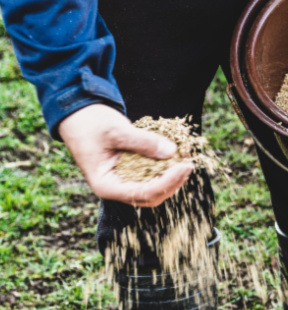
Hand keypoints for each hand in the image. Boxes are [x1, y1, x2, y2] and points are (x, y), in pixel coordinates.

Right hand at [58, 104, 193, 206]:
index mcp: (107, 185)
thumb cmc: (89, 122)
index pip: (143, 193)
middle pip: (151, 196)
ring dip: (172, 176)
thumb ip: (142, 142)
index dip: (166, 182)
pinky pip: (151, 174)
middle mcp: (116, 188)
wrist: (76, 113)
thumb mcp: (116, 130)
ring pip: (154, 187)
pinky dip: (165, 166)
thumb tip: (171, 151)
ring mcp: (123, 181)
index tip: (183, 166)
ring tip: (186, 158)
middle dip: (173, 182)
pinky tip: (177, 154)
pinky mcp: (131, 171)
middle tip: (189, 164)